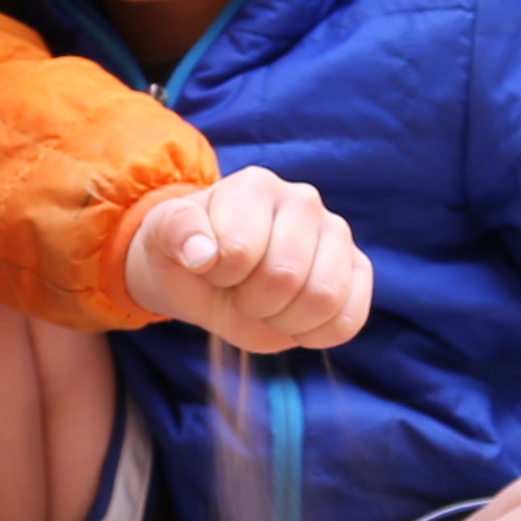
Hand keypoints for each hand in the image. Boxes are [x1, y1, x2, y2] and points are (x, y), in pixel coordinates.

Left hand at [121, 166, 373, 353]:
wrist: (209, 278)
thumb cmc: (188, 253)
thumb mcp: (163, 237)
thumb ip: (176, 233)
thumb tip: (202, 254)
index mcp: (256, 186)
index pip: (242, 251)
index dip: (222, 276)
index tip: (211, 266)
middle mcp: (303, 202)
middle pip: (285, 278)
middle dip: (252, 302)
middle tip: (239, 290)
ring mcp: (336, 234)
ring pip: (324, 299)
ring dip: (284, 319)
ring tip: (266, 303)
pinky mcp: (356, 269)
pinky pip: (350, 318)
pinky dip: (316, 334)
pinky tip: (294, 321)